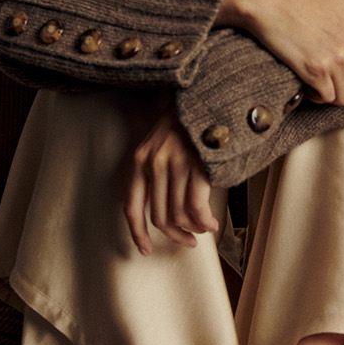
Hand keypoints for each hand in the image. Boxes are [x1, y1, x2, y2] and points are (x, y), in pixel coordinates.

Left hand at [125, 102, 217, 254]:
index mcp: (140, 160)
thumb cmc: (186, 121)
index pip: (132, 207)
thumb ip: (155, 169)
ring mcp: (175, 165)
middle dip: (176, 235)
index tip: (145, 249)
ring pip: (180, 215)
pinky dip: (204, 221)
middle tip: (188, 242)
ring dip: (194, 229)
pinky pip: (196, 208)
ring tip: (204, 229)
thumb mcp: (159, 142)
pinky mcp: (196, 166)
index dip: (137, 233)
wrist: (206, 94)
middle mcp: (154, 164)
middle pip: (160, 217)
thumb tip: (163, 207)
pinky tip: (211, 222)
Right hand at [215, 0, 343, 104]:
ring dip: (330, 93)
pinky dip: (316, 94)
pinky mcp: (315, 70)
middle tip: (330, 77)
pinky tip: (308, 80)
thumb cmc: (306, 2)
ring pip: (343, 98)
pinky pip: (325, 98)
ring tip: (318, 77)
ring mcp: (335, 60)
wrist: (271, 3)